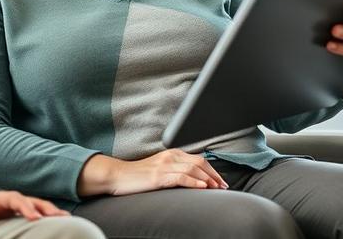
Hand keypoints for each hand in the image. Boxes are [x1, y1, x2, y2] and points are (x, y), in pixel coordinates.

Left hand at [0, 190, 67, 238]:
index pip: (9, 198)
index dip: (23, 206)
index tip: (34, 218)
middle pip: (25, 199)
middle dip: (43, 206)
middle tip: (62, 217)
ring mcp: (0, 209)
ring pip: (29, 206)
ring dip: (46, 211)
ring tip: (66, 219)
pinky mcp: (2, 217)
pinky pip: (24, 215)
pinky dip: (40, 217)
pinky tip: (53, 224)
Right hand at [77, 150, 227, 196]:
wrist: (118, 176)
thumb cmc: (138, 176)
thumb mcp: (159, 169)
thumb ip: (175, 169)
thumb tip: (194, 179)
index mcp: (171, 153)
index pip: (198, 159)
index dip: (212, 170)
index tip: (221, 182)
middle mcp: (170, 156)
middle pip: (199, 162)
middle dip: (214, 175)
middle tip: (224, 187)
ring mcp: (164, 165)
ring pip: (193, 169)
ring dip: (208, 179)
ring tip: (217, 188)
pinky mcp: (158, 176)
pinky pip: (181, 177)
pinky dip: (194, 182)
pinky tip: (203, 187)